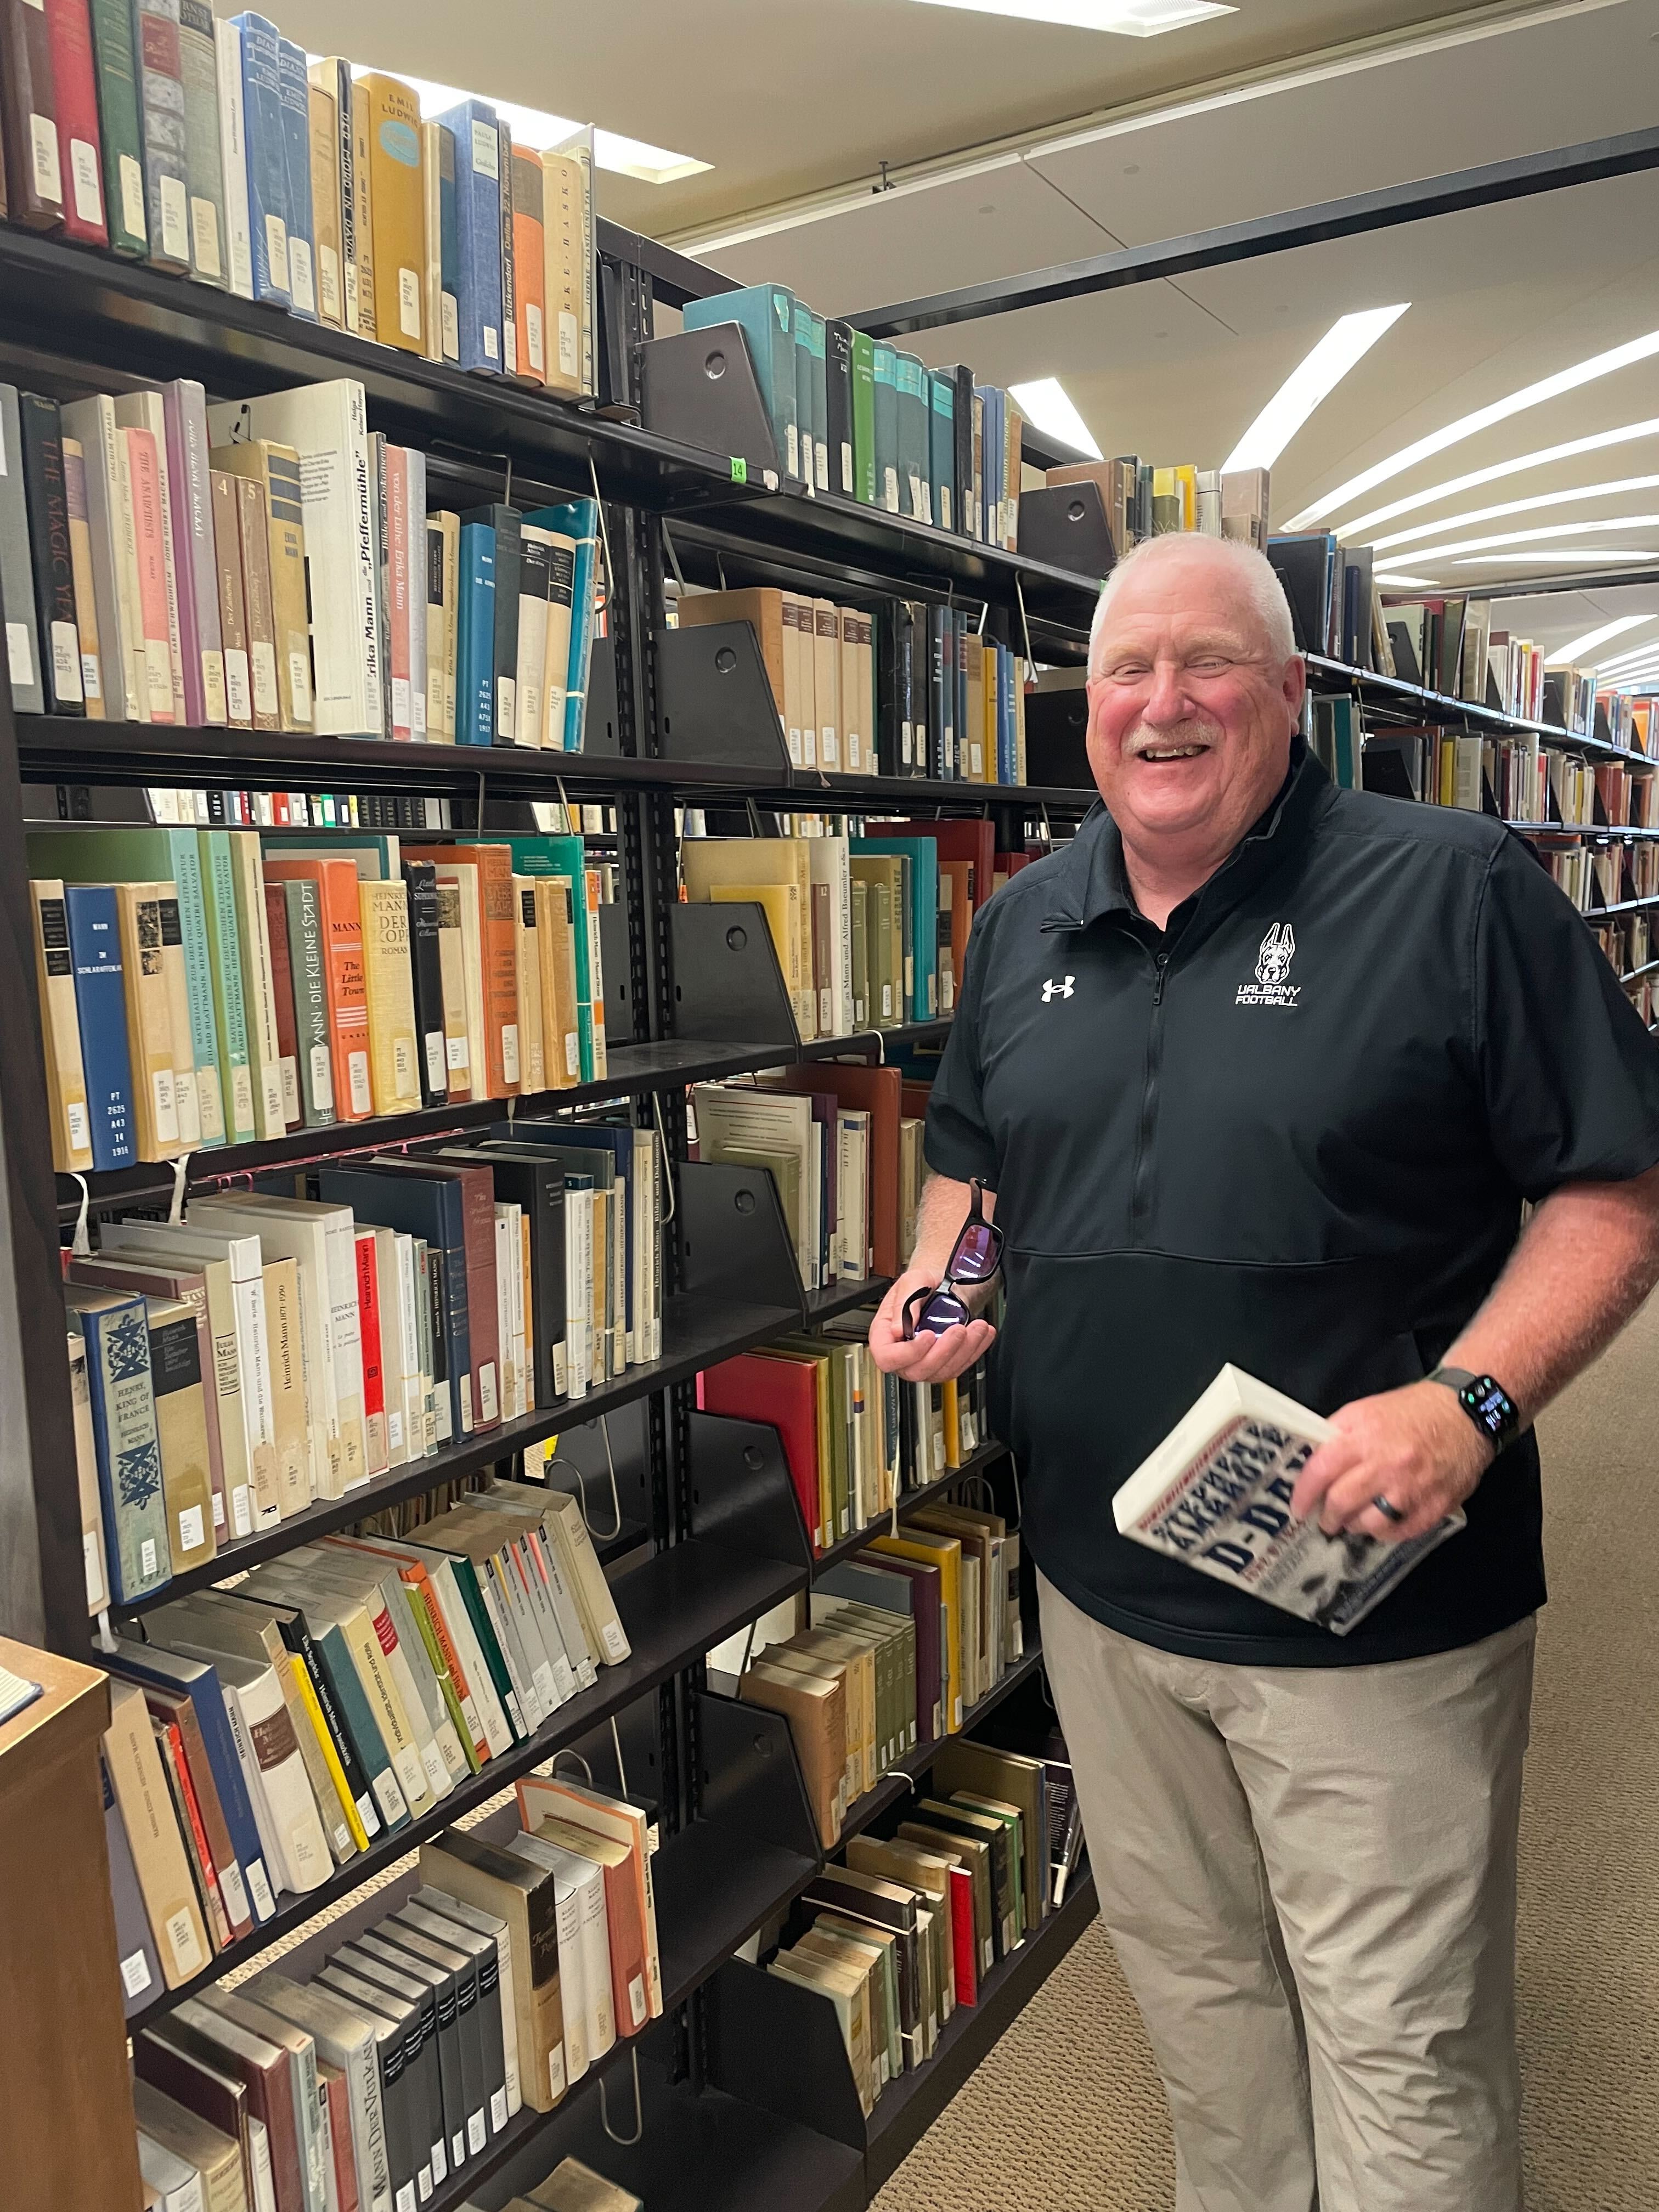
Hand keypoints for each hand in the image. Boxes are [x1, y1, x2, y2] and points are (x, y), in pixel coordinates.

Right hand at [868, 1267, 996, 1381]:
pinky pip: (958, 1366)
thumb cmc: (921, 1285)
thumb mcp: (911, 1282)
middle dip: (943, 1351)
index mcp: (884, 1334)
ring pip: (942, 1371)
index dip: (907, 1353)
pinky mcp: (943, 1363)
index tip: (928, 1335)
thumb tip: (898, 1330)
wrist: (939, 1286)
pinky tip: (982, 1334)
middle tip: (958, 1329)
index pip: (887, 1357)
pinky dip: (975, 1351)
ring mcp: (923, 1361)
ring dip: (964, 1351)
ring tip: (977, 1327)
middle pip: (917, 1370)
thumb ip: (904, 1304)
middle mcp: (902, 1353)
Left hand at [1289, 1379, 1494, 1541]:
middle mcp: (1387, 1463)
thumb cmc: (1411, 1411)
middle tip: (1326, 1520)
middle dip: (1328, 1517)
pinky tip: (1382, 1522)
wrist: (1465, 1414)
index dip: (1304, 1493)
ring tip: (1355, 1520)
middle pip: (1342, 1502)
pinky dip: (1385, 1532)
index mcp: (1365, 1435)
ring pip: (1370, 1524)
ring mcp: (1413, 1487)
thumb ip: (1338, 1436)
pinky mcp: (1436, 1506)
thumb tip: (1313, 1465)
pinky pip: (1400, 1532)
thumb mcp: (1366, 1411)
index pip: (1322, 1469)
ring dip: (1356, 1526)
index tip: (1298, 1507)